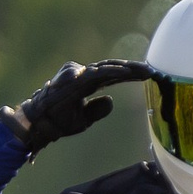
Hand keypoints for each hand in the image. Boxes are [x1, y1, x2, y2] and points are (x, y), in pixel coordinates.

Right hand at [0, 59, 153, 154]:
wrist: (39, 125)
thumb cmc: (59, 122)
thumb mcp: (84, 120)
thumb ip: (98, 110)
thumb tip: (111, 101)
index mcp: (88, 84)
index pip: (114, 76)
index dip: (131, 75)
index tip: (150, 75)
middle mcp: (84, 75)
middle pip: (113, 68)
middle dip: (133, 69)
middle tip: (152, 70)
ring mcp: (78, 75)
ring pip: (106, 68)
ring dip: (126, 69)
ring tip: (143, 71)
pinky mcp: (73, 78)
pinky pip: (95, 73)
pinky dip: (109, 72)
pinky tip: (125, 71)